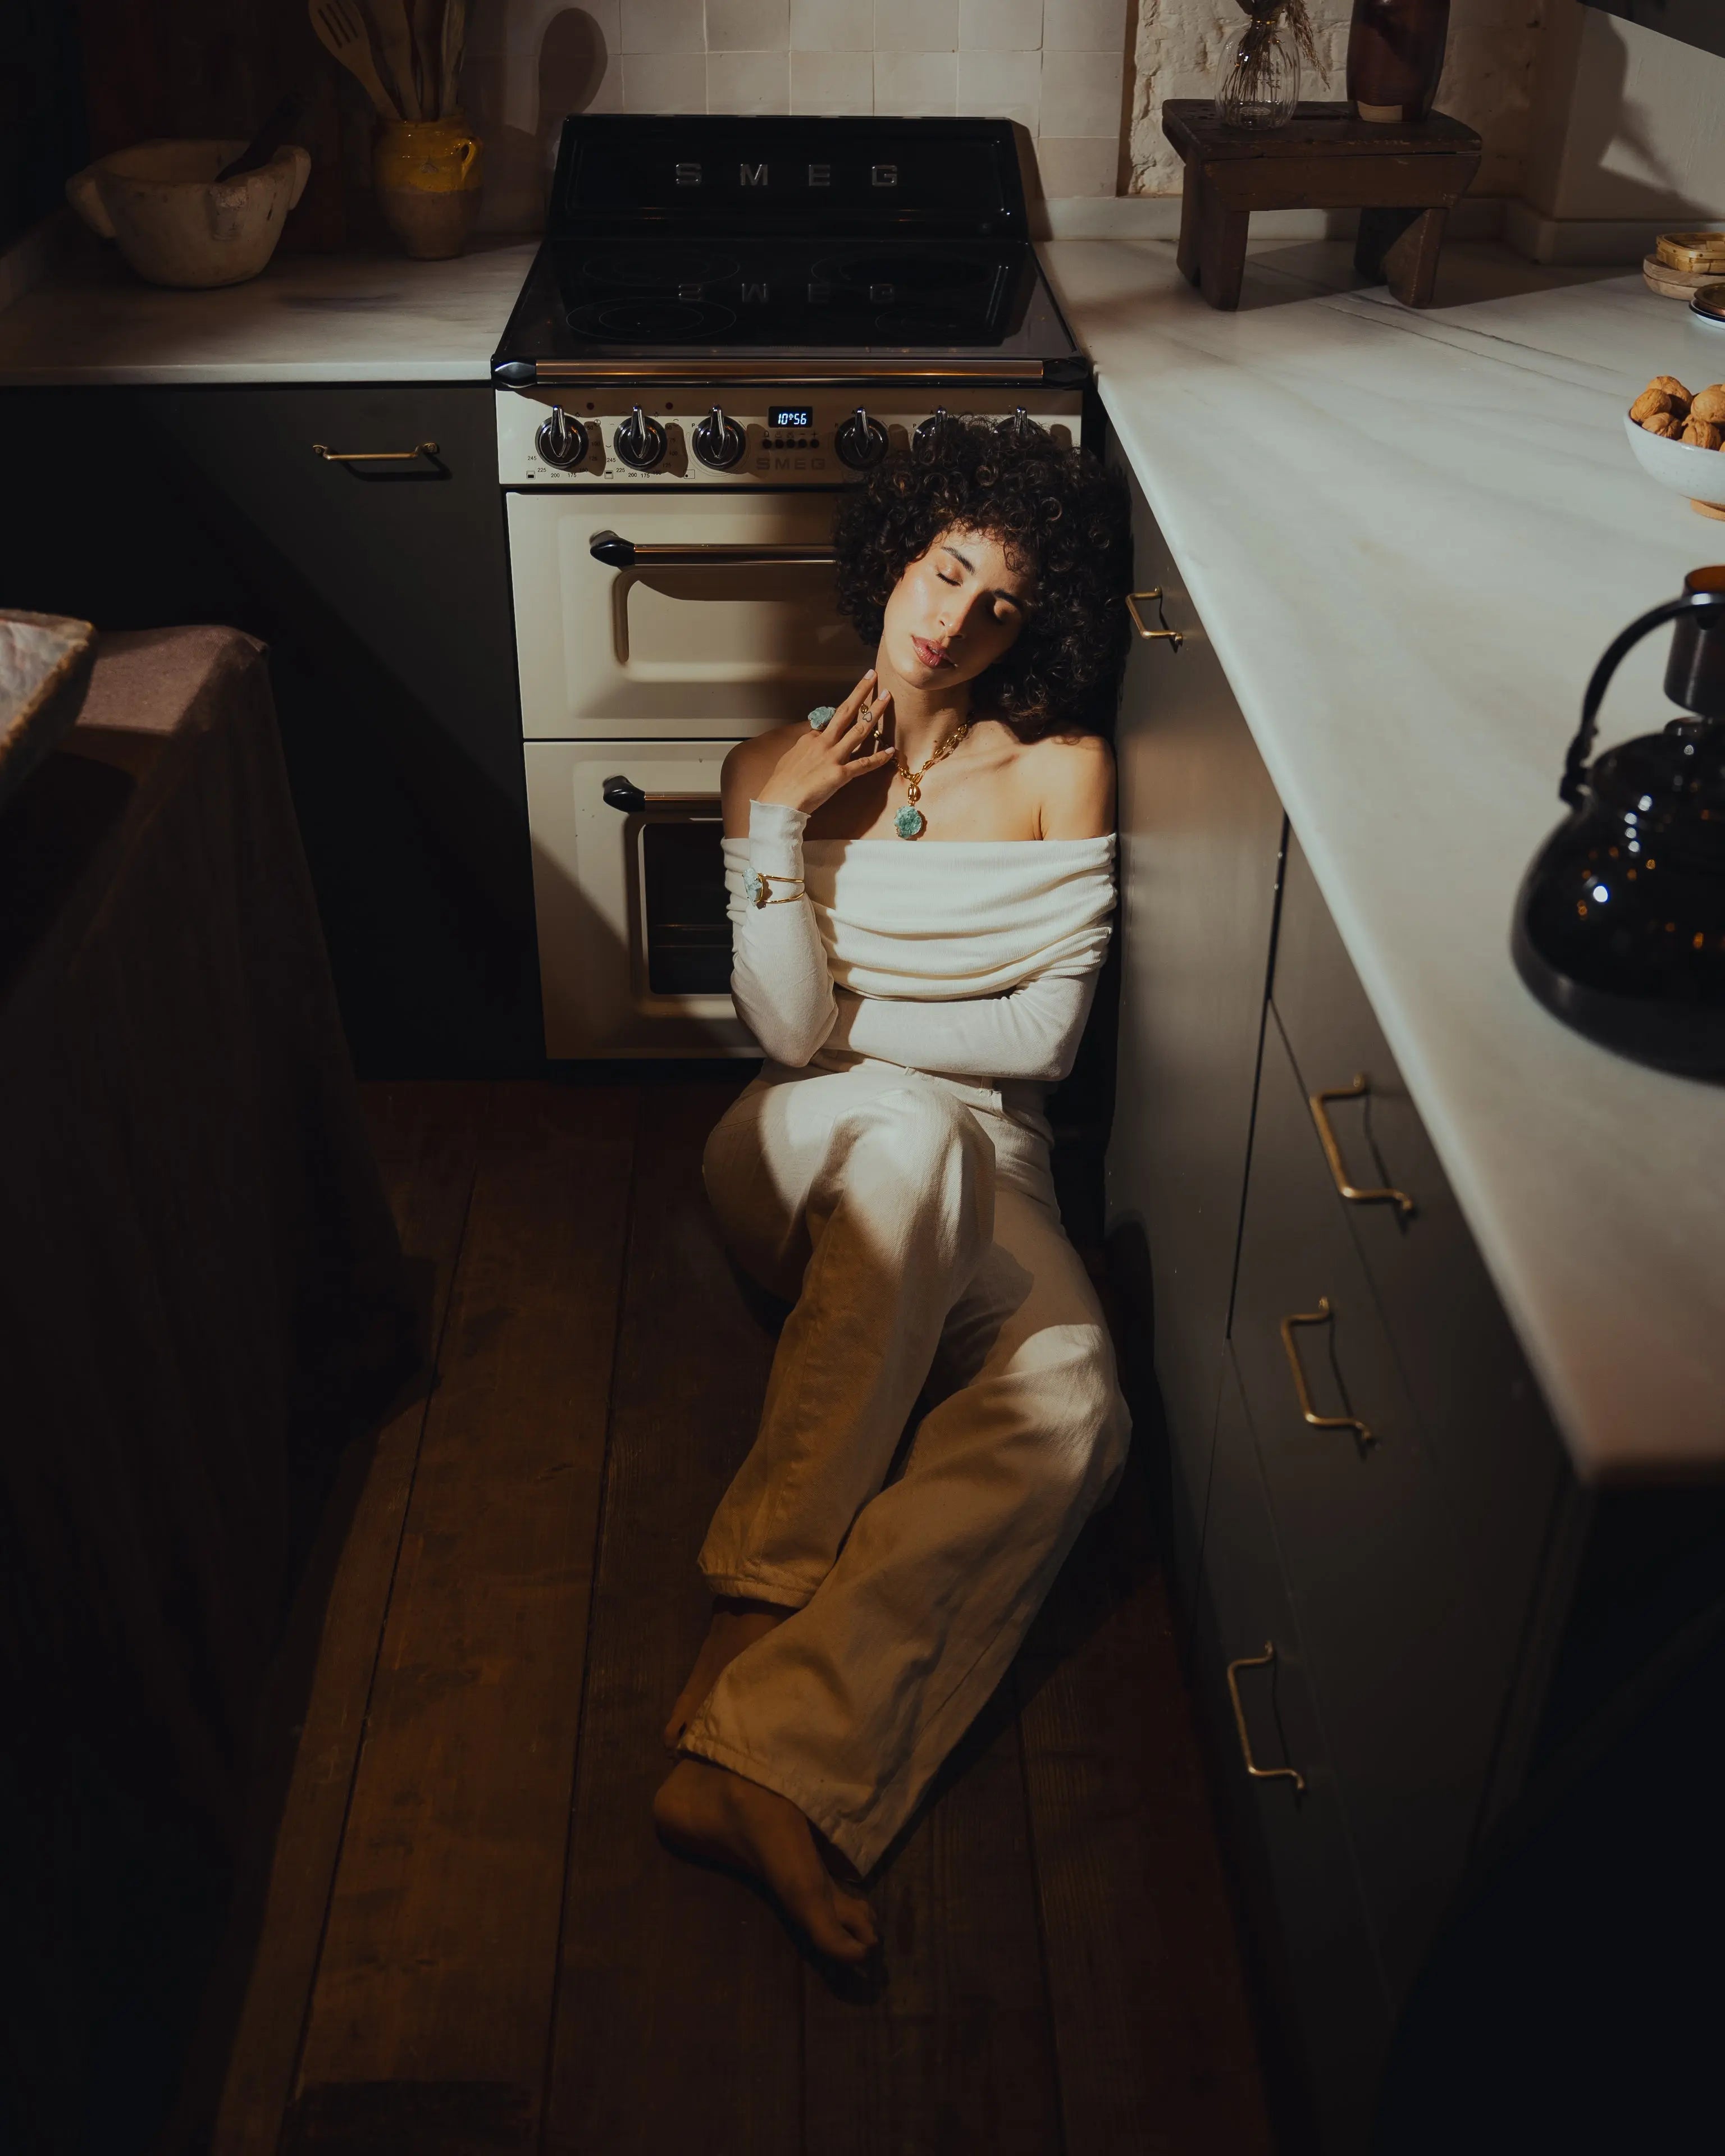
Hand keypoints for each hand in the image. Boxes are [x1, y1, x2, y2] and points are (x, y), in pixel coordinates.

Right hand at [756, 672, 895, 816]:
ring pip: (859, 730)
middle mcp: (823, 742)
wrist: (778, 801)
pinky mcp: (840, 774)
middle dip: (860, 693)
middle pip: (845, 712)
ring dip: (875, 713)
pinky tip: (891, 751)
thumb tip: (810, 741)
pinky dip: (879, 758)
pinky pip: (864, 764)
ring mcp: (832, 757)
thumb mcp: (789, 757)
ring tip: (887, 698)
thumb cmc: (781, 783)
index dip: (844, 712)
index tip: (856, 701)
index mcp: (810, 738)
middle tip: (872, 676)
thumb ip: (803, 747)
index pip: (830, 722)